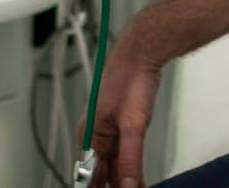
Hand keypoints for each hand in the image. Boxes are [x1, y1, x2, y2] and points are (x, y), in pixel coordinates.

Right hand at [87, 42, 162, 187]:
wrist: (142, 54)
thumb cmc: (130, 79)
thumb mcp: (133, 125)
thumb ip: (130, 159)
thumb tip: (129, 186)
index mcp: (88, 136)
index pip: (87, 177)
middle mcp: (94, 136)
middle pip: (100, 174)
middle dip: (115, 187)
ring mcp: (107, 132)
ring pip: (113, 167)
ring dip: (123, 181)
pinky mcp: (121, 127)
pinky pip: (122, 155)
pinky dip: (129, 169)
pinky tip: (138, 181)